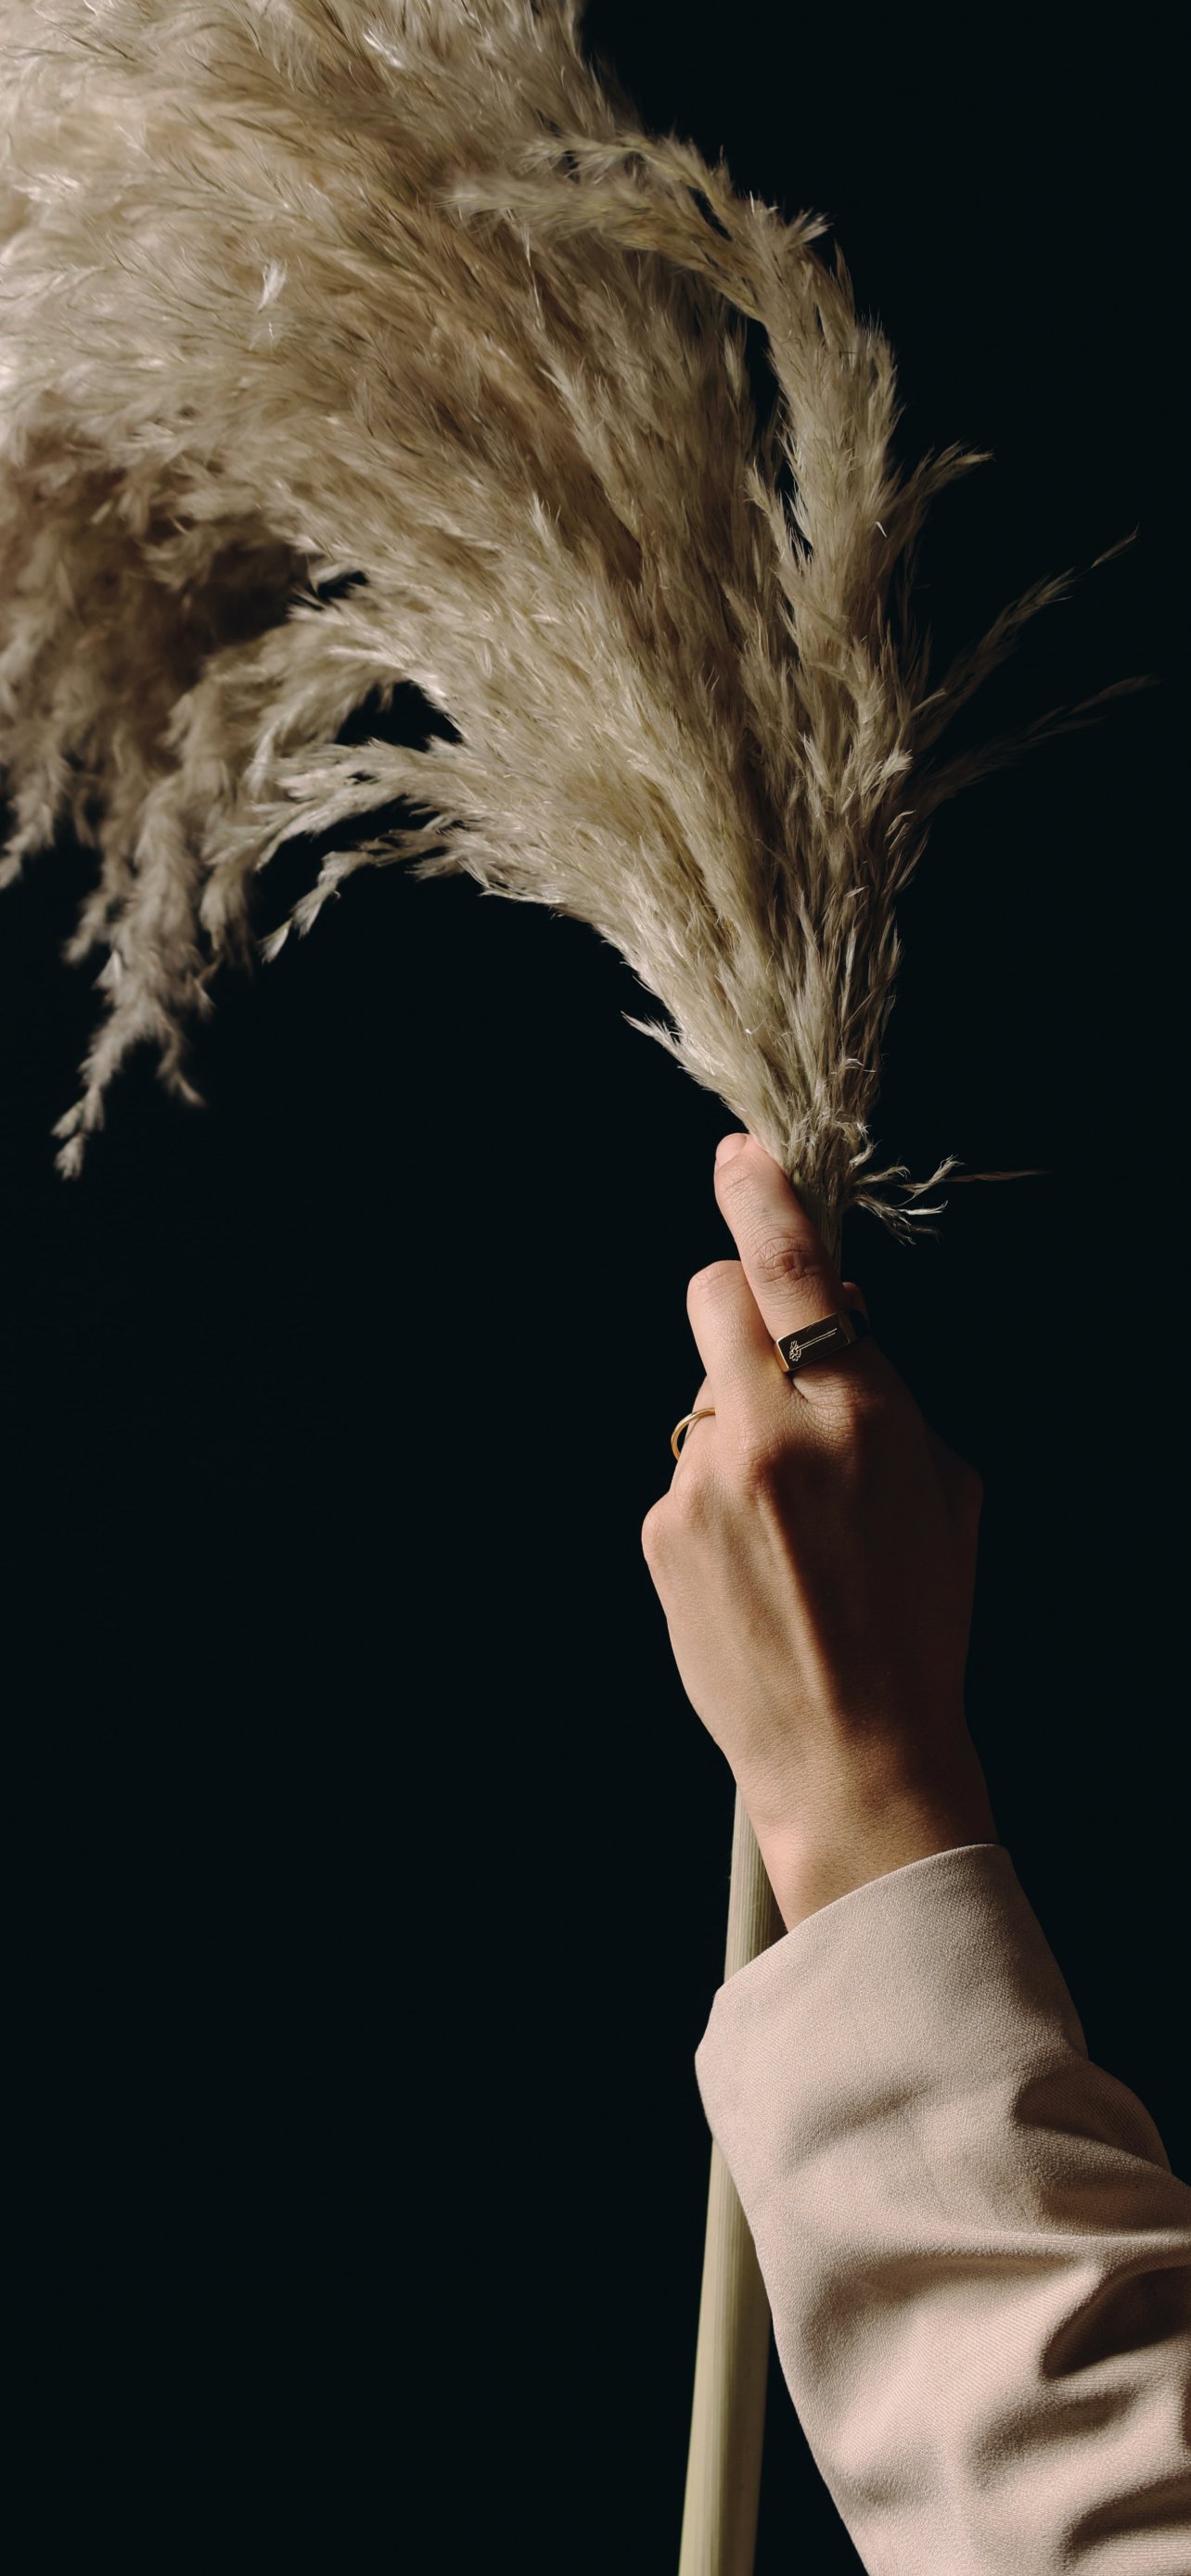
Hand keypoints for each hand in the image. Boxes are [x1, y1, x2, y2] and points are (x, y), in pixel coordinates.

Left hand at [641, 1132, 997, 1929]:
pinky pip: (684, 1473)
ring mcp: (703, 1481)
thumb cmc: (920, 1619)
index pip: (791, 1265)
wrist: (854, 1752)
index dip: (760, 1193)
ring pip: (701, 1396)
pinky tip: (754, 1567)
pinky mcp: (659, 1530)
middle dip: (738, 1306)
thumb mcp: (945, 1486)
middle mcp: (771, 1430)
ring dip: (736, 1426)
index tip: (738, 1154)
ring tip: (786, 1527)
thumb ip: (887, 1390)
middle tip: (774, 1359)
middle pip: (712, 1296)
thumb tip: (839, 1317)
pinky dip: (713, 1498)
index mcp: (861, 1409)